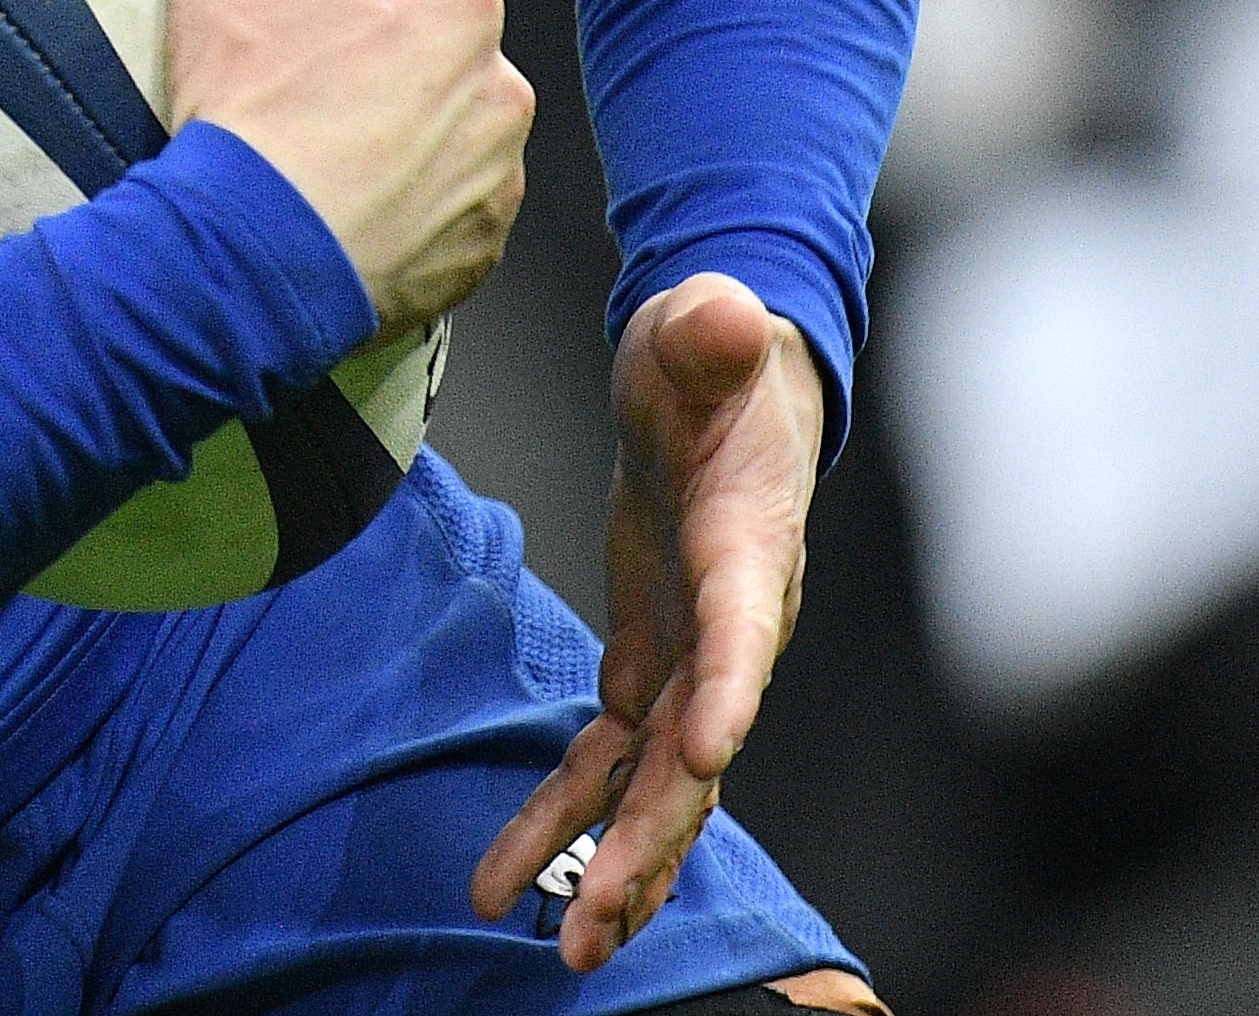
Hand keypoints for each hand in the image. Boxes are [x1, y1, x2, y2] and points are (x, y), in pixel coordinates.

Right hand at [163, 0, 531, 334]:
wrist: (251, 260)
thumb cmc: (252, 113)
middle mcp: (496, 83)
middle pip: (427, 13)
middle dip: (369, 1)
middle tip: (299, 8)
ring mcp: (492, 172)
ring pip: (440, 105)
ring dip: (392, 95)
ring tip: (316, 109)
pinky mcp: (471, 247)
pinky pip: (440, 191)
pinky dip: (400, 179)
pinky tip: (340, 180)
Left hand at [466, 275, 822, 972]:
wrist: (721, 382)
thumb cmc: (714, 354)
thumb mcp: (701, 332)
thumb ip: (710, 335)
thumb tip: (721, 309)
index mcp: (749, 547)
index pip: (743, 622)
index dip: (731, 682)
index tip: (708, 743)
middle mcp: (733, 624)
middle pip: (699, 753)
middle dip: (650, 844)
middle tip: (596, 925)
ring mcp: (692, 657)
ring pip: (657, 785)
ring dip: (611, 865)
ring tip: (562, 948)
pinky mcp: (650, 662)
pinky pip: (606, 759)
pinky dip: (564, 816)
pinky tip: (510, 878)